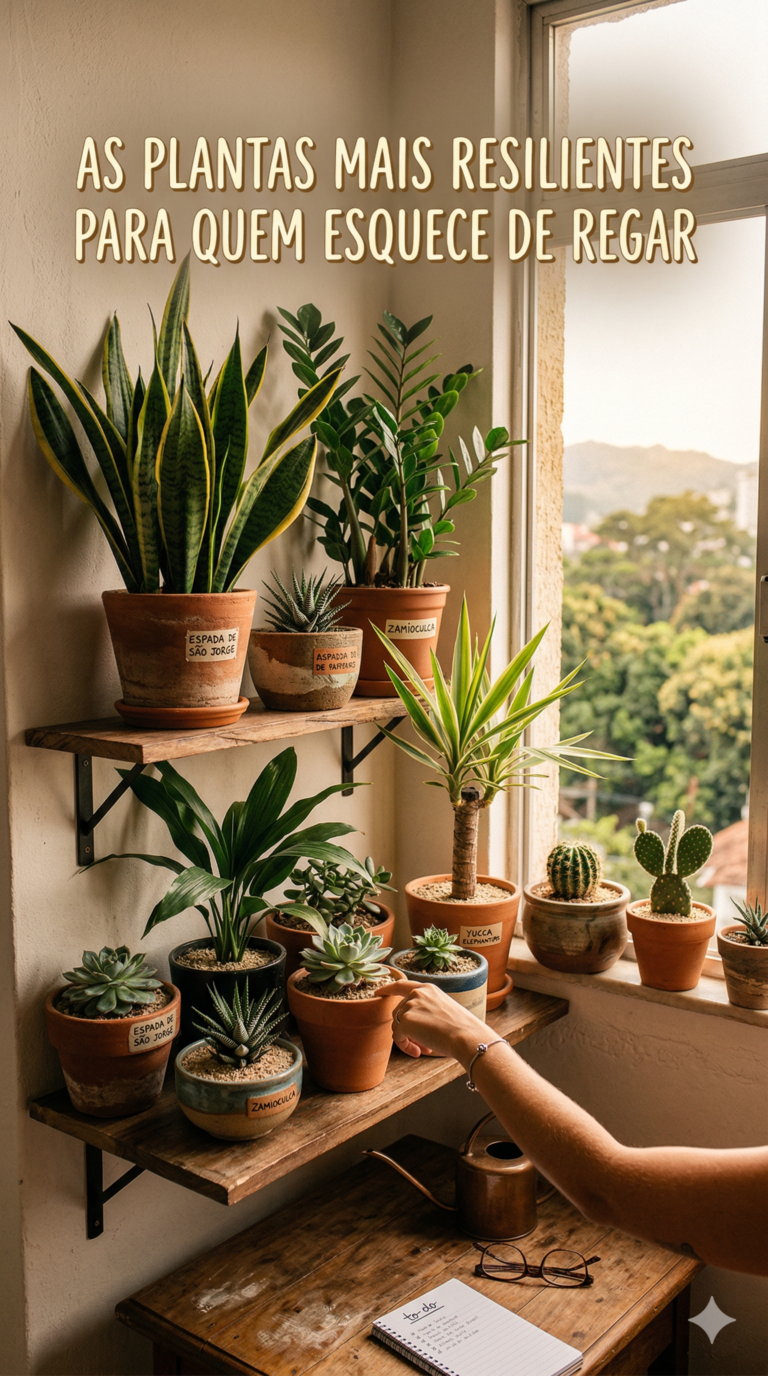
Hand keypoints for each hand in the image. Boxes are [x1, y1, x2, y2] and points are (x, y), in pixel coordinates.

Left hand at [375, 979, 493, 1061]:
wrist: (466, 1036)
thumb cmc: (461, 1028)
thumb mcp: (443, 1011)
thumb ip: (425, 1011)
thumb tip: (408, 1025)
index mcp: (428, 988)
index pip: (401, 985)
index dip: (387, 988)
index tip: (378, 992)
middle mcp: (416, 994)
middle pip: (398, 1012)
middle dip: (407, 1030)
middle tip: (423, 1045)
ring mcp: (410, 1005)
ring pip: (397, 1026)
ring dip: (407, 1040)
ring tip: (423, 1049)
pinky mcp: (406, 1020)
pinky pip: (398, 1037)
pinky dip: (405, 1046)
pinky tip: (419, 1052)